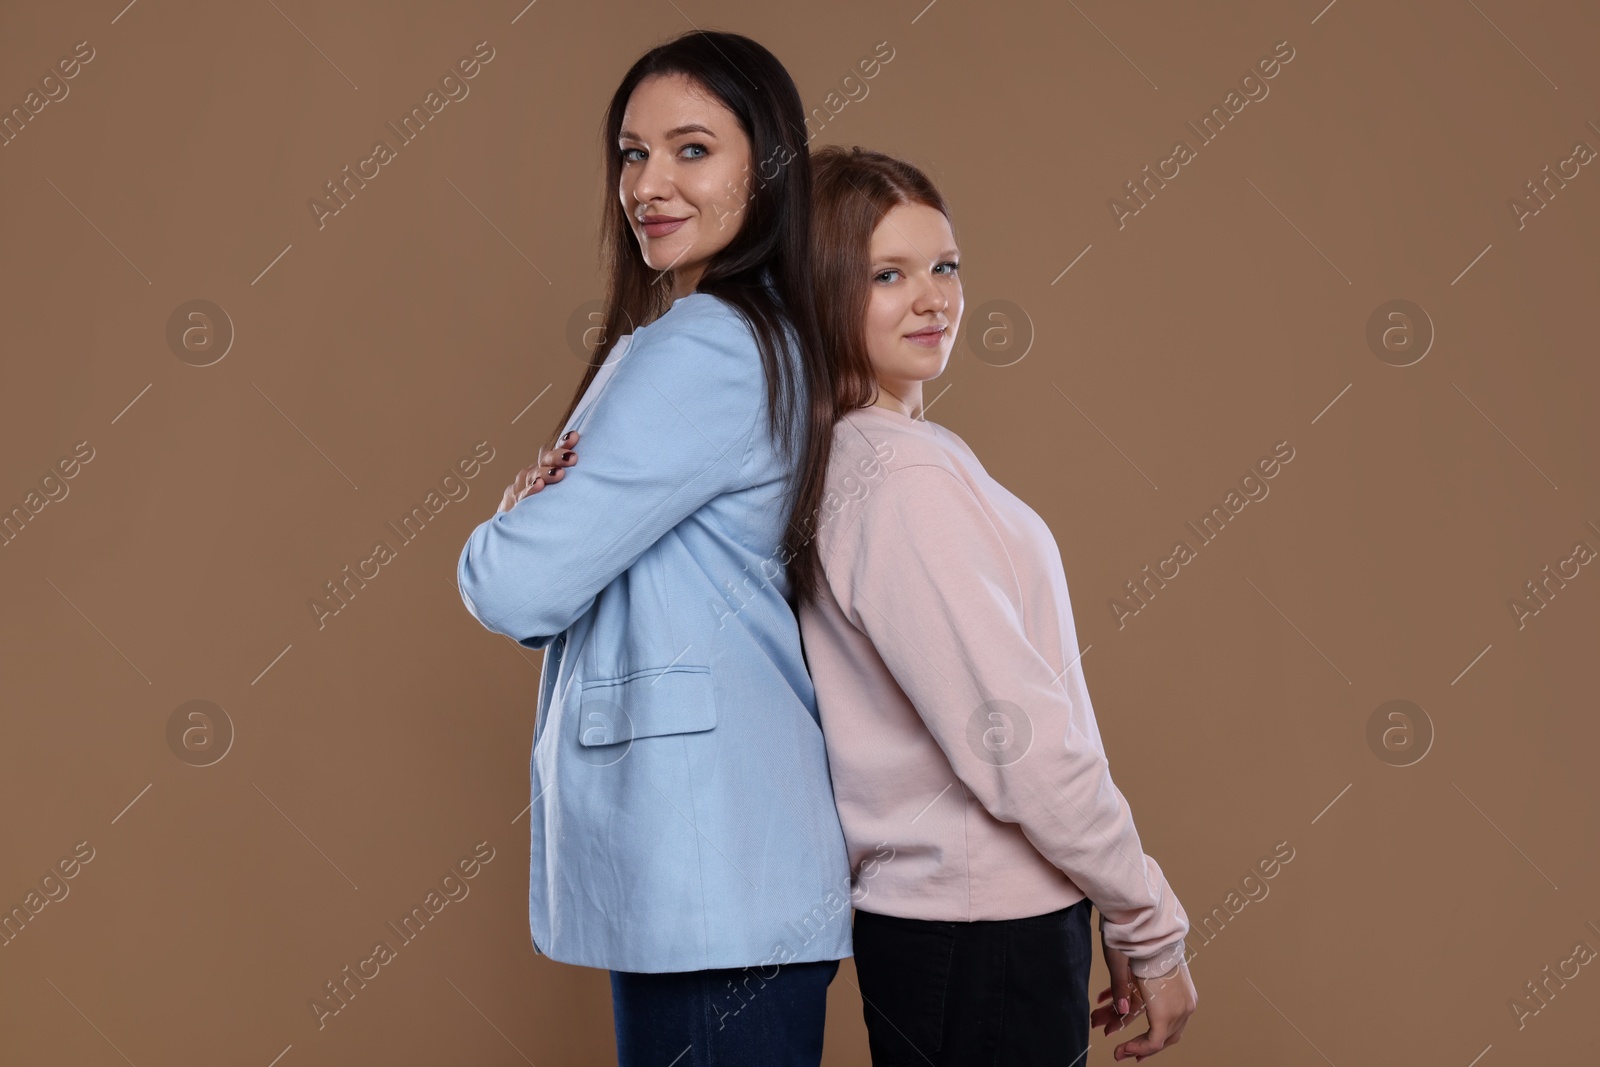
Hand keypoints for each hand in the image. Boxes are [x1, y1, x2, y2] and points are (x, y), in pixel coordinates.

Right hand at [496, 431, 578, 513]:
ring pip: (533, 474)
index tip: (575, 437)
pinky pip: (522, 494)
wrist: (520, 519)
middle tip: (573, 458)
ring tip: (559, 474)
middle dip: (558, 457)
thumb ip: (579, 478)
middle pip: (545, 459)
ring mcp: (523, 485)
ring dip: (546, 472)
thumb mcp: (565, 488)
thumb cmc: (551, 501)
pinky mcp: (515, 501)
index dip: (564, 443)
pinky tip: (538, 486)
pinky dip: (530, 490)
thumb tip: (611, 469)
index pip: (556, 450)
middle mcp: (535, 472)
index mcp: (548, 466)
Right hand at [1092, 932, 1196, 1060]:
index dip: (1156, 1037)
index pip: (1174, 1025)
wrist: (1148, 937)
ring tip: (1120, 1054)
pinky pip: (1153, 1041)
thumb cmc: (1142, 946)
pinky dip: (1138, 1046)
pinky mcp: (1163, 1014)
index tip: (1139, 1044)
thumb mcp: (1138, 972)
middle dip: (1145, 1047)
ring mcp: (1176, 1011)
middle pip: (1167, 1036)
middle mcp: (1184, 1006)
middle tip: (1131, 1054)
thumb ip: (1131, 992)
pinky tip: (1123, 1048)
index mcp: (1184, 994)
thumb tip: (1122, 1008)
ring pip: (1158, 1040)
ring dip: (1136, 1048)